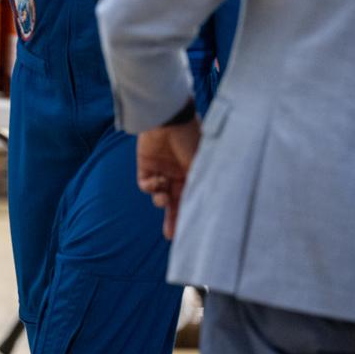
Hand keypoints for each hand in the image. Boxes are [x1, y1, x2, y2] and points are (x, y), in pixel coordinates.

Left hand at [136, 119, 200, 239]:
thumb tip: (209, 209)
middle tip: (171, 235)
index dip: (189, 214)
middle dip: (173, 219)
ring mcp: (162, 169)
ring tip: (164, 198)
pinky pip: (145, 184)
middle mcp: (179, 172)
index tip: (190, 232)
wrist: (168, 117)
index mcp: (195, 172)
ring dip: (161, 201)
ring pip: (159, 195)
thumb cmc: (190, 138)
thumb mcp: (201, 164)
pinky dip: (150, 188)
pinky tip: (156, 183)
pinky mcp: (146, 164)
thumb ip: (202, 185)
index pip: (191, 197)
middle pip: (175, 201)